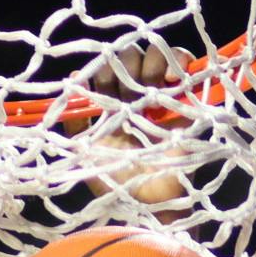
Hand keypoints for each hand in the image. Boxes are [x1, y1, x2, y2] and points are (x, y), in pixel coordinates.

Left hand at [68, 45, 189, 209]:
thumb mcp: (83, 151)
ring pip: (156, 54)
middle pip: (130, 57)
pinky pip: (185, 65)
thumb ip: (74, 119)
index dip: (105, 71)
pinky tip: (173, 77)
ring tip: (154, 85)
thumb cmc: (114, 182)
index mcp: (112, 106)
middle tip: (132, 90)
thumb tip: (70, 77)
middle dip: (128, 65)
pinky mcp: (185, 101)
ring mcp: (161, 98)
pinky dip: (180, 59)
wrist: (148, 202)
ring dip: (152, 62)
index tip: (107, 90)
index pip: (106, 69)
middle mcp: (135, 98)